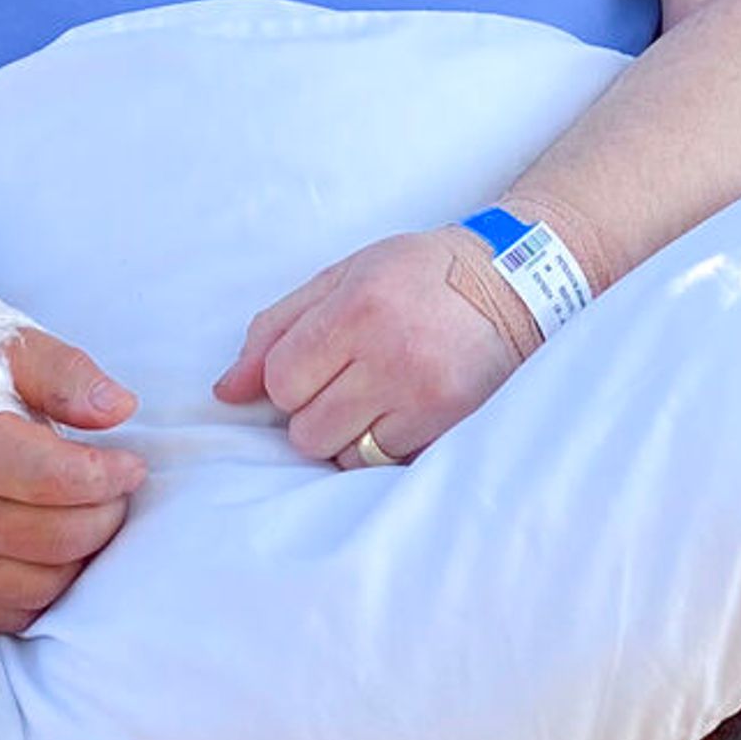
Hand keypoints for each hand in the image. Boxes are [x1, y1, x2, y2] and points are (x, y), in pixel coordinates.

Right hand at [0, 326, 145, 634]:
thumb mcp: (8, 351)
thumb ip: (67, 375)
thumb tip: (121, 407)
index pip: (52, 479)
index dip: (107, 476)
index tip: (133, 465)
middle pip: (52, 538)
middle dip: (104, 517)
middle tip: (117, 492)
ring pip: (37, 586)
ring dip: (81, 558)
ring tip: (90, 518)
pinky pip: (10, 615)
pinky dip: (48, 590)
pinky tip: (58, 552)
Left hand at [215, 227, 528, 464]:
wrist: (514, 282)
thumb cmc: (417, 274)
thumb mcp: (343, 276)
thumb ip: (276, 329)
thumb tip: (226, 392)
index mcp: (359, 305)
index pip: (280, 380)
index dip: (290, 376)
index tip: (318, 360)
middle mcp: (392, 353)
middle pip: (306, 430)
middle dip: (316, 409)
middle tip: (350, 378)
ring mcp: (426, 395)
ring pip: (343, 457)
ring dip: (349, 435)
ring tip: (377, 396)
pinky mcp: (453, 426)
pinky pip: (386, 466)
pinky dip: (384, 447)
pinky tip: (403, 410)